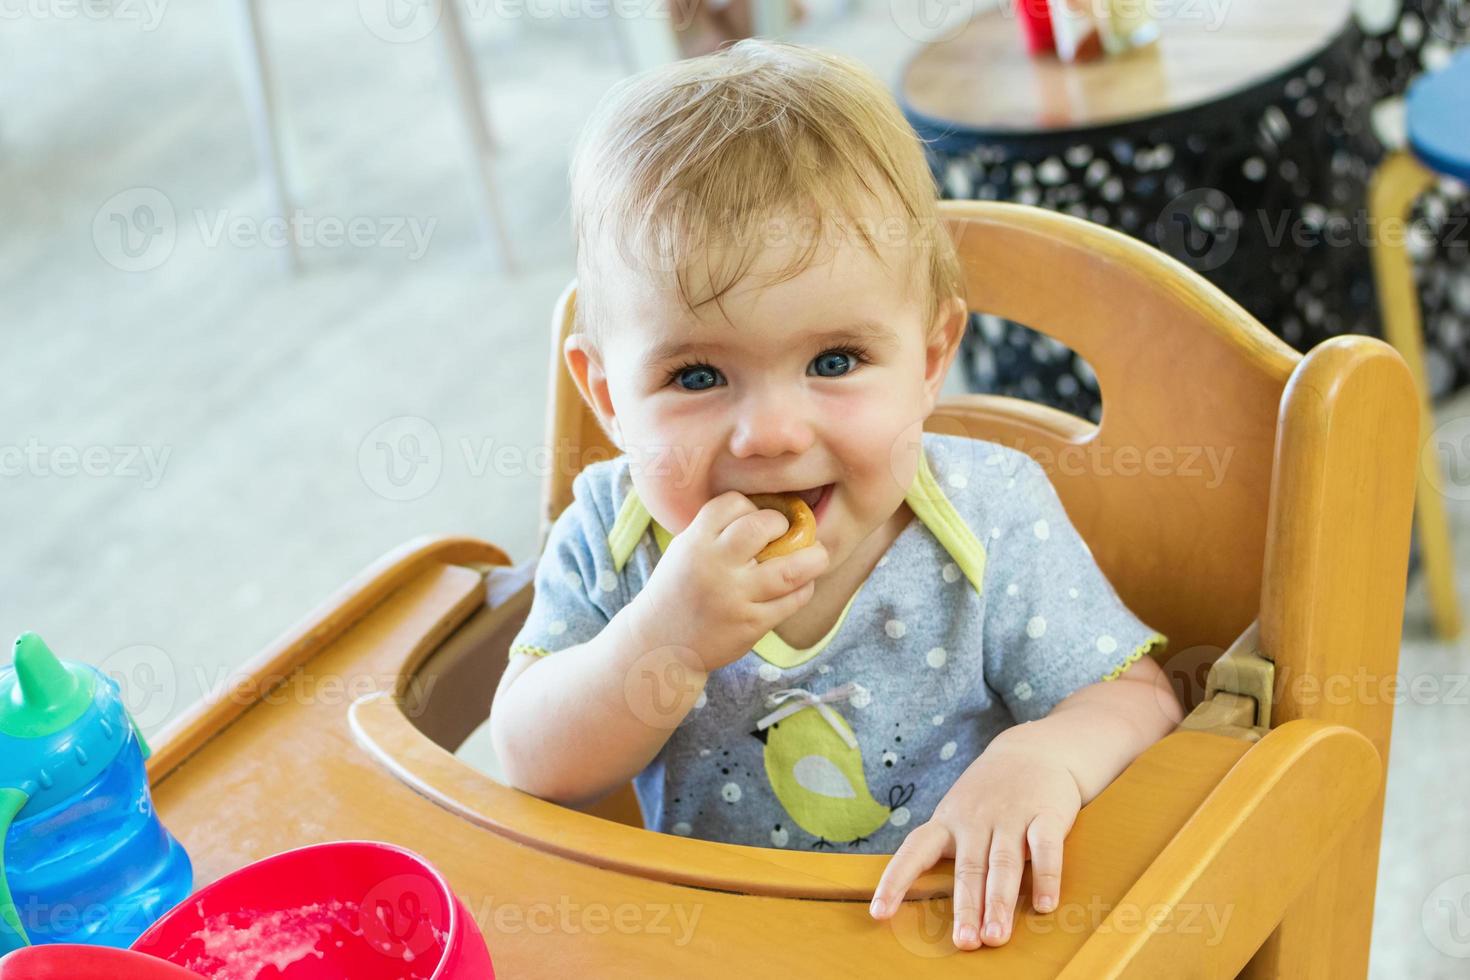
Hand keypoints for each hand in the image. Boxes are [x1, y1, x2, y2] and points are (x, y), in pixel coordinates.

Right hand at [630, 491, 828, 672]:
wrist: (661, 643)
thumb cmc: (680, 589)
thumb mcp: (685, 550)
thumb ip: (718, 531)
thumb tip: (774, 511)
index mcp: (694, 541)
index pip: (734, 503)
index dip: (753, 507)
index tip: (757, 519)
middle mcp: (714, 565)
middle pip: (762, 527)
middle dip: (783, 525)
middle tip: (787, 534)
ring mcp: (733, 596)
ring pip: (790, 570)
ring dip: (813, 558)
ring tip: (817, 556)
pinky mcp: (750, 624)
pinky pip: (792, 601)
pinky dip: (805, 588)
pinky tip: (802, 584)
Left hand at [868, 726, 1081, 949]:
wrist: (1033, 750)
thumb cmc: (989, 795)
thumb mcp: (959, 813)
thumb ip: (952, 852)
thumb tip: (945, 906)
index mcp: (947, 822)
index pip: (914, 851)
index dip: (895, 881)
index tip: (879, 913)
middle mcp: (974, 819)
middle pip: (967, 868)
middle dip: (966, 907)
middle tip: (965, 942)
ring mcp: (1010, 816)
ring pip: (1002, 863)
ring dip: (999, 902)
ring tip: (996, 936)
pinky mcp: (1046, 814)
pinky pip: (1045, 848)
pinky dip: (1045, 877)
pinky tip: (1044, 904)